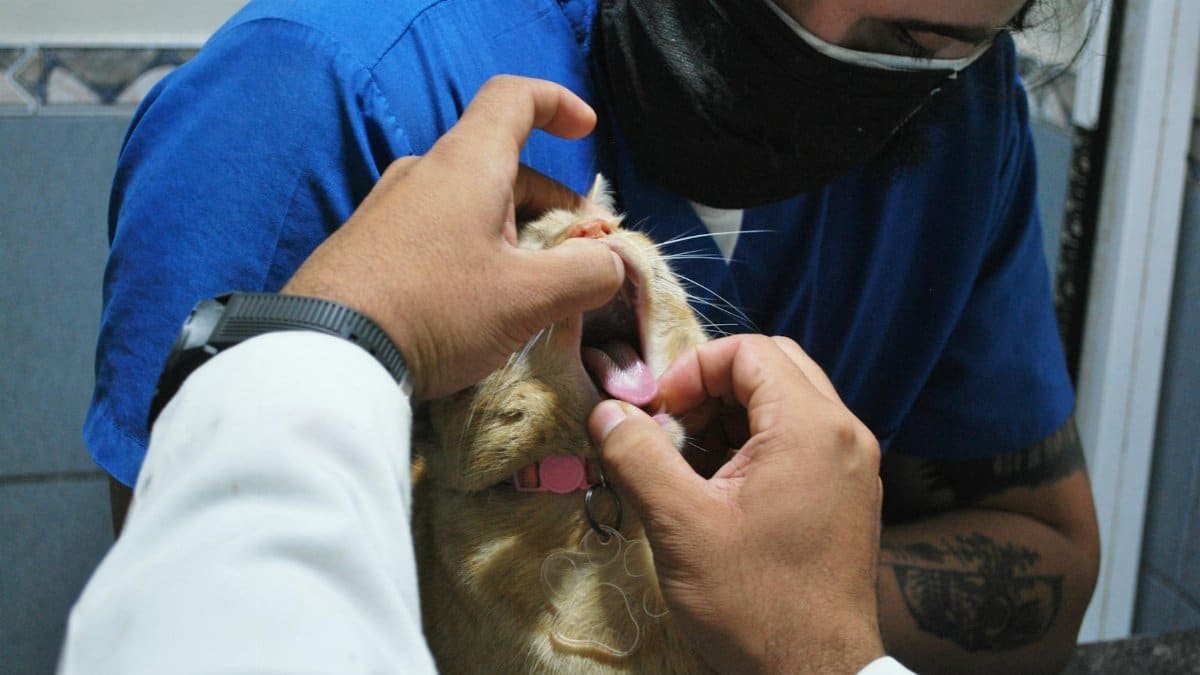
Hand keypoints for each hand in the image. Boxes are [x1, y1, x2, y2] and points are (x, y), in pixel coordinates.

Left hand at [283, 75, 624, 398]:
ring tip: (531, 291)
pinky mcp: (368, 245)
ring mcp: (390, 208)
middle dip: (551, 205)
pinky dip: (473, 252)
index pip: (514, 99)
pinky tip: (477, 305)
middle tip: (578, 258)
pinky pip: (436, 232)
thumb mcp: (527, 299)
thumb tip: (612, 263)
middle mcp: (425, 172)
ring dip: (513, 235)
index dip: (557, 104)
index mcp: (467, 164)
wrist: (326, 353)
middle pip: (502, 166)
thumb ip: (586, 275)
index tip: (586, 133)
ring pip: (470, 204)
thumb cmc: (436, 309)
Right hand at [588, 335, 884, 673]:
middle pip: (774, 367)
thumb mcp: (681, 527)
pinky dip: (758, 443)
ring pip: (789, 401)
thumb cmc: (753, 604)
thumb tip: (606, 411)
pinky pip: (802, 439)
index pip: (751, 351)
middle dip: (714, 386)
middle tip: (674, 428)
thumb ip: (639, 456)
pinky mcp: (850, 494)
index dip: (693, 370)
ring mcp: (853, 464)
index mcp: (812, 428)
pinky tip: (722, 486)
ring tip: (691, 460)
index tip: (659, 414)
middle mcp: (845, 434)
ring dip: (734, 414)